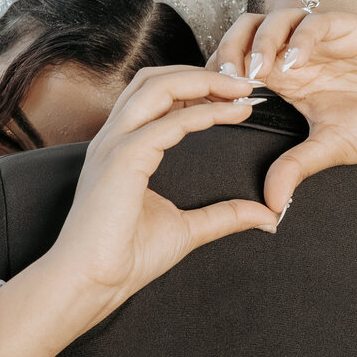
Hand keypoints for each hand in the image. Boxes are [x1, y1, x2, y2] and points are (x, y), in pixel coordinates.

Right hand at [49, 65, 277, 319]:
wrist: (91, 283)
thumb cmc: (124, 258)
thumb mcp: (186, 229)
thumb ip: (224, 216)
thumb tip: (265, 214)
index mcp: (122, 148)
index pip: (156, 96)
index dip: (197, 89)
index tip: (237, 98)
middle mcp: (114, 138)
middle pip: (155, 79)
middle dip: (201, 73)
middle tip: (244, 84)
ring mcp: (115, 145)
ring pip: (157, 86)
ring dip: (203, 81)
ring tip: (240, 90)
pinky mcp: (122, 159)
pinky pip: (168, 122)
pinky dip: (203, 113)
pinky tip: (231, 114)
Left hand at [208, 10, 356, 264]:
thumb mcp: (329, 150)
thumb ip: (295, 168)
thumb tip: (268, 207)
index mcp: (287, 78)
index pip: (240, 60)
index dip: (221, 73)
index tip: (213, 100)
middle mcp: (299, 53)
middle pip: (248, 31)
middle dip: (230, 49)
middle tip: (227, 79)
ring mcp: (323, 38)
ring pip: (276, 19)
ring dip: (260, 42)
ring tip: (257, 72)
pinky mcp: (351, 27)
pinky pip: (315, 21)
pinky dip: (299, 39)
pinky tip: (295, 65)